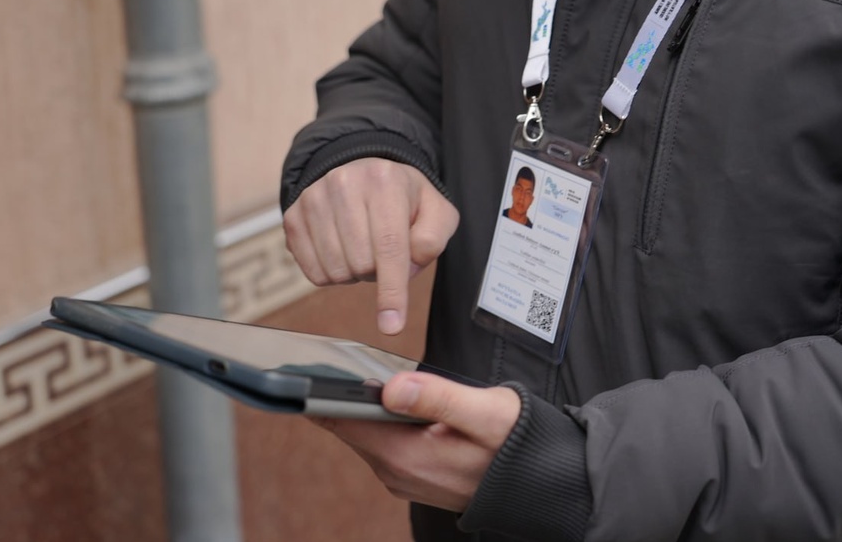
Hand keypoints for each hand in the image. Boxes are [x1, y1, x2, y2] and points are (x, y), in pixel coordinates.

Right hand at [284, 158, 458, 334]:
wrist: (361, 172)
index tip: (392, 326)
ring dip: (355, 274)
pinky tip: (341, 251)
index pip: (389, 246)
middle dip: (378, 272)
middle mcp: (343, 183)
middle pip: (362, 264)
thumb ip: (432, 239)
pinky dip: (332, 274)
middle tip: (383, 251)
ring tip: (362, 247)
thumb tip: (407, 269)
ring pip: (335, 271)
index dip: (392, 291)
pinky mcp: (292, 216)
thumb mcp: (435, 211)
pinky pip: (313, 273)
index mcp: (385, 181)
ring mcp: (312, 199)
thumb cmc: (403, 199)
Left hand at [314, 372, 521, 512]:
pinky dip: (374, 418)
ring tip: (339, 371)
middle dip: (333, 394)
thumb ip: (438, 399)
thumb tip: (391, 387)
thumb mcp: (486, 413)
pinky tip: (379, 396)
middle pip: (348, 426)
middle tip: (310, 358)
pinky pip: (380, 441)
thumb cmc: (519, 445)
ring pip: (363, 433)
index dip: (317, 393)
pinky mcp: (413, 473)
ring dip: (354, 406)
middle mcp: (396, 472)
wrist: (544, 482)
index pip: (342, 422)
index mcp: (406, 456)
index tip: (298, 367)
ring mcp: (403, 476)